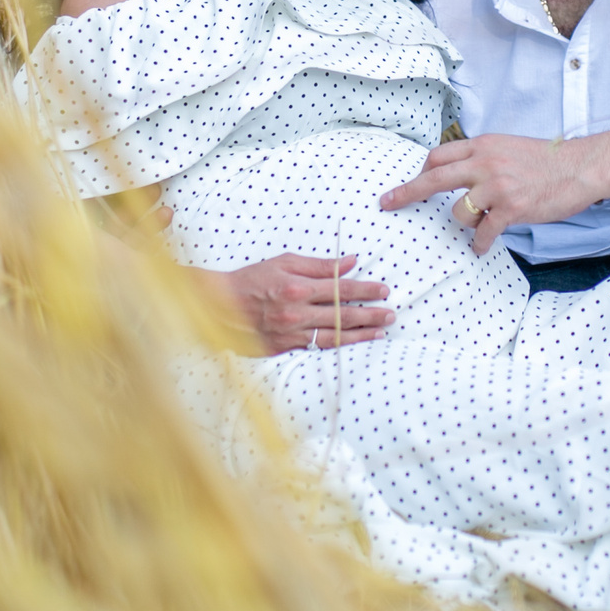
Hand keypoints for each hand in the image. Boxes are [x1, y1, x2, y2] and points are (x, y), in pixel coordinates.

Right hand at [198, 254, 391, 354]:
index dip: (364, 290)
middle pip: (342, 314)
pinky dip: (338, 345)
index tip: (383, 290)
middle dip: (370, 314)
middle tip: (391, 314)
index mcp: (297, 287)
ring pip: (334, 335)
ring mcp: (290, 333)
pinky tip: (353, 342)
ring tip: (380, 332)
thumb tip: (350, 261)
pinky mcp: (283, 348)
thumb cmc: (252, 279)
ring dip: (360, 334)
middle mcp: (296, 313)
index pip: (340, 288)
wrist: (218, 306)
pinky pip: (317, 347)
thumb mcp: (285, 262)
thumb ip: (319, 265)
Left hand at [382, 135, 602, 255]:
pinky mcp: (512, 208)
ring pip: (459, 211)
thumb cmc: (548, 161)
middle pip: (434, 177)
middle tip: (388, 202)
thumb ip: (485, 158)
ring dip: (464, 222)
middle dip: (407, 192)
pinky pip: (483, 231)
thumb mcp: (509, 148)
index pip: (439, 155)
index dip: (422, 170)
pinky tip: (482, 246)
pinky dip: (480, 242)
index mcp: (484, 145)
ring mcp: (498, 185)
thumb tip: (462, 175)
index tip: (413, 181)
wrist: (582, 167)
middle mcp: (486, 162)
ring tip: (480, 225)